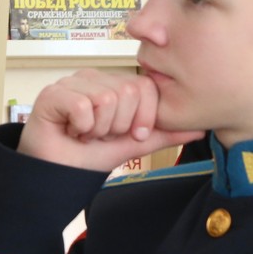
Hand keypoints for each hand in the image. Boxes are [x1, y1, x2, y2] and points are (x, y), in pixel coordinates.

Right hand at [17, 69, 203, 171]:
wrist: (55, 175)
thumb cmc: (89, 156)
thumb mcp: (133, 144)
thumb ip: (164, 133)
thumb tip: (200, 128)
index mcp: (114, 84)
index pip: (144, 86)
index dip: (142, 117)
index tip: (128, 134)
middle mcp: (94, 78)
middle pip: (127, 92)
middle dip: (117, 126)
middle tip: (99, 134)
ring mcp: (72, 82)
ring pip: (106, 99)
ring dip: (97, 129)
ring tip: (83, 133)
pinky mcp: (52, 93)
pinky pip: (82, 106)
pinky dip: (80, 127)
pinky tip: (70, 131)